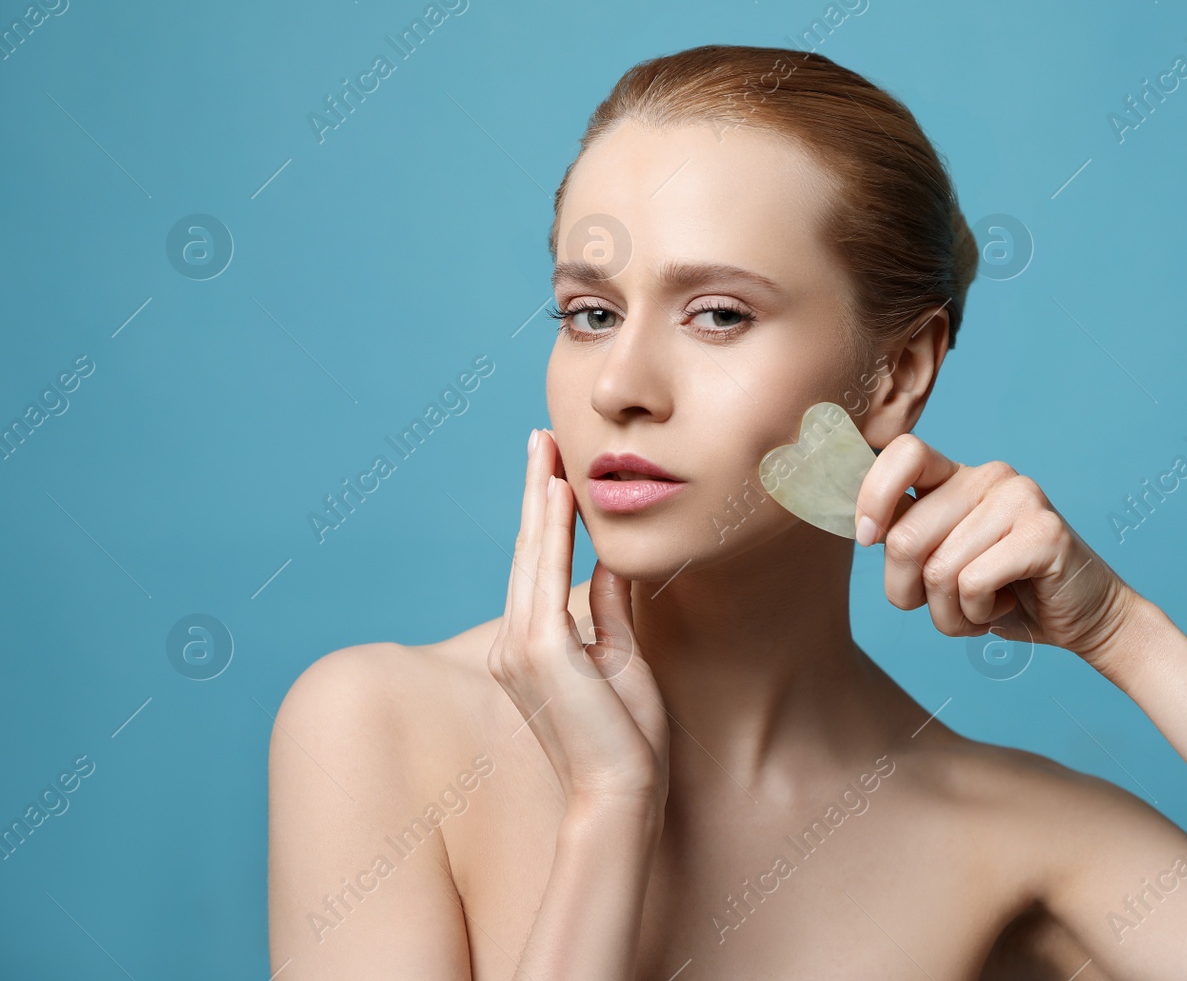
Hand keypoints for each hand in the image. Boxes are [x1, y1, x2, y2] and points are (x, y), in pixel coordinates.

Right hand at [488, 428, 669, 813]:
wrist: (623, 794)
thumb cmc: (628, 740)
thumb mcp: (622, 660)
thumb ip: (608, 612)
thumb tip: (611, 565)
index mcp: (531, 650)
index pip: (539, 568)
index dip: (546, 517)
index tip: (554, 471)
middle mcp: (513, 645)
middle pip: (528, 551)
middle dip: (535, 491)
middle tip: (541, 438)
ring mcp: (519, 647)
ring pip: (532, 554)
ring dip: (540, 496)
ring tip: (547, 447)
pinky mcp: (538, 650)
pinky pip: (546, 575)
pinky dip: (551, 530)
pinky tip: (557, 492)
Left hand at [853, 434, 1143, 675]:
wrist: (1084, 618)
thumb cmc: (1004, 593)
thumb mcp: (941, 562)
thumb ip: (908, 538)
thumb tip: (862, 528)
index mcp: (958, 476)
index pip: (903, 452)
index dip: (873, 496)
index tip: (869, 539)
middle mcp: (989, 476)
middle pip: (905, 536)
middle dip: (909, 592)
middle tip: (945, 606)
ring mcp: (1020, 498)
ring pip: (939, 570)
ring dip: (950, 613)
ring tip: (982, 607)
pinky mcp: (1044, 532)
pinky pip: (973, 583)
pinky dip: (979, 614)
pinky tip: (1006, 606)